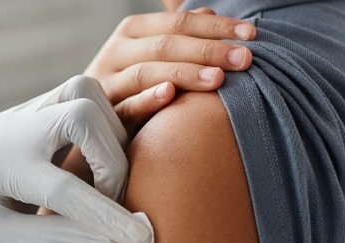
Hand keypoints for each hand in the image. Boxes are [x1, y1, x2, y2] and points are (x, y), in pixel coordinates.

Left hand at [0, 75, 150, 242]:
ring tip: (107, 183)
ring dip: (112, 137)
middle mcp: (8, 128)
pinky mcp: (40, 108)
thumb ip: (60, 241)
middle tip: (112, 202)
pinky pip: (86, 97)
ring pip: (86, 93)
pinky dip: (107, 126)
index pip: (60, 189)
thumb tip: (119, 237)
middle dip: (112, 161)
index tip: (138, 237)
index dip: (105, 215)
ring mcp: (24, 111)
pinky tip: (106, 160)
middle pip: (80, 113)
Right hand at [85, 8, 255, 134]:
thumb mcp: (153, 56)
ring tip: (218, 79)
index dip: (215, 26)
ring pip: (146, 71)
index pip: (178, 22)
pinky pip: (126, 106)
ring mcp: (108, 83)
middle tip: (245, 59)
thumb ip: (178, 35)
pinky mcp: (105, 115)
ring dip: (184, 73)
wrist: (93, 129)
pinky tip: (170, 95)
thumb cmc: (133, 88)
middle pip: (165, 44)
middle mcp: (117, 52)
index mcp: (132, 31)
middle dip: (208, 50)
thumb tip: (208, 11)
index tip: (251, 35)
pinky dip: (147, 99)